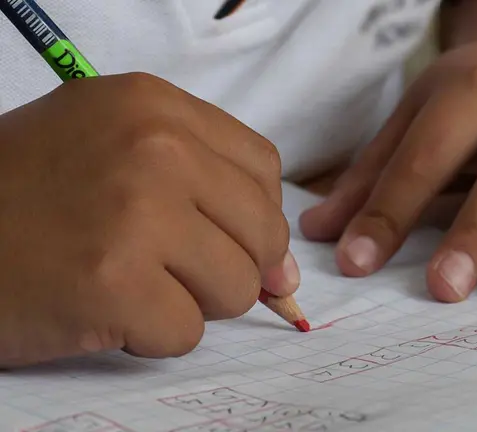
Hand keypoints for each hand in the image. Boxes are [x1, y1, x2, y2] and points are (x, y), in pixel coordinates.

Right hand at [0, 73, 297, 366]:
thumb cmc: (29, 195)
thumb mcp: (115, 151)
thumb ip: (209, 193)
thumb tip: (287, 273)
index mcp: (155, 106)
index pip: (262, 168)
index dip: (253, 216)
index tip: (229, 240)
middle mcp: (155, 148)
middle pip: (263, 231)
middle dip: (229, 266)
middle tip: (168, 268)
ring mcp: (137, 215)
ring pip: (237, 287)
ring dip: (190, 301)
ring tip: (131, 282)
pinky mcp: (114, 284)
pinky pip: (187, 332)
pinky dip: (151, 335)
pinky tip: (105, 308)